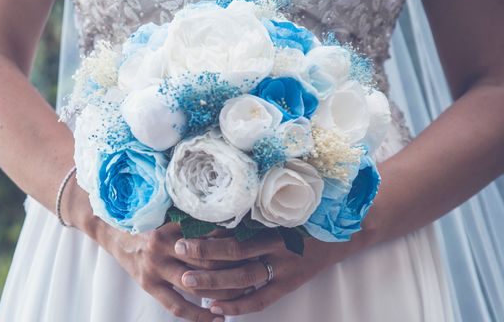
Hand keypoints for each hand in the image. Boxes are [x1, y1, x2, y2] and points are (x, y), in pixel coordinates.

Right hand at [100, 222, 247, 321]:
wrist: (111, 229)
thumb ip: (194, 217)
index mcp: (172, 224)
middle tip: (254, 273)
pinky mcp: (148, 285)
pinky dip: (199, 316)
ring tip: (242, 297)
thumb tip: (232, 220)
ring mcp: (155, 267)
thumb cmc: (147, 218)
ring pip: (197, 285)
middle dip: (234, 270)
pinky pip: (178, 306)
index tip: (254, 247)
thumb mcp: (169, 211)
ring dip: (222, 294)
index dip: (234, 243)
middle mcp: (163, 246)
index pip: (211, 236)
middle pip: (207, 262)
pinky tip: (217, 318)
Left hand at [173, 229, 362, 316]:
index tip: (183, 231)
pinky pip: (260, 299)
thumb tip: (212, 214)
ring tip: (188, 283)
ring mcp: (284, 267)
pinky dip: (237, 306)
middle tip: (178, 251)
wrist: (340, 234)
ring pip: (244, 278)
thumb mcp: (279, 209)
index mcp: (272, 222)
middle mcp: (276, 244)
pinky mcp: (289, 285)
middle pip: (235, 251)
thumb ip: (251, 213)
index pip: (236, 228)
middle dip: (204, 254)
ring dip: (214, 282)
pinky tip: (216, 308)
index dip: (209, 231)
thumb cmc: (303, 217)